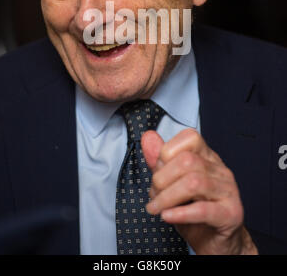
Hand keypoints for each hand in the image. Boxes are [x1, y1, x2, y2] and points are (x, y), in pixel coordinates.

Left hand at [141, 128, 257, 254]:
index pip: (190, 138)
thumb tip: (148, 137)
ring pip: (194, 182)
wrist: (217, 243)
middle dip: (162, 178)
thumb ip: (160, 161)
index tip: (157, 170)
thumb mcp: (172, 185)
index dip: (167, 152)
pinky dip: (180, 213)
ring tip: (157, 208)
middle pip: (187, 160)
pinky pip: (204, 210)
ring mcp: (228, 191)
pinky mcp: (231, 214)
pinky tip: (168, 216)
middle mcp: (220, 171)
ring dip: (167, 197)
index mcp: (208, 158)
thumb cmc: (195, 213)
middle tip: (153, 195)